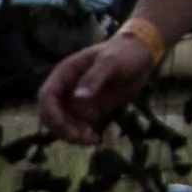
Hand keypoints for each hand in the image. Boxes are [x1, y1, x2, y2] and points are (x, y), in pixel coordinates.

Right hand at [37, 24, 162, 142]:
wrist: (143, 56)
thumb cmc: (125, 53)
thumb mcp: (110, 62)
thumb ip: (94, 78)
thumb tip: (78, 98)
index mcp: (65, 73)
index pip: (47, 96)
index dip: (51, 112)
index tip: (63, 126)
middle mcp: (66, 89)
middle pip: (51, 114)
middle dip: (62, 127)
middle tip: (79, 136)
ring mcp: (76, 100)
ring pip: (63, 123)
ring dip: (72, 134)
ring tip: (91, 139)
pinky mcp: (89, 109)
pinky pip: (78, 126)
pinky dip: (83, 135)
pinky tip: (96, 138)